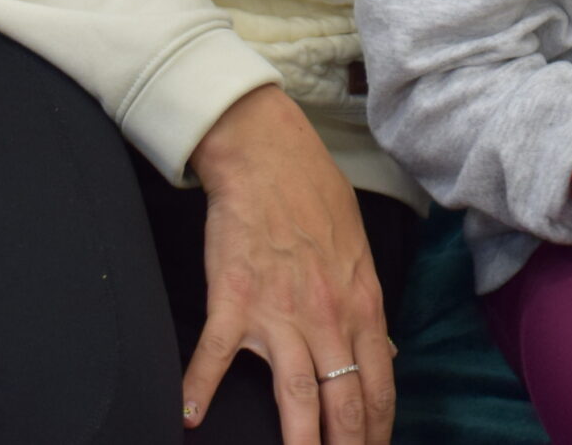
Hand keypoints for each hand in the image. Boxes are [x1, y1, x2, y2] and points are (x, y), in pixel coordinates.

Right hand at [185, 87, 395, 444]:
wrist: (266, 155)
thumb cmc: (313, 195)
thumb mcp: (358, 251)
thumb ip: (366, 306)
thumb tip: (383, 350)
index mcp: (361, 304)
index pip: (378, 385)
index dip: (377, 430)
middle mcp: (327, 316)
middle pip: (343, 403)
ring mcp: (280, 311)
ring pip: (296, 396)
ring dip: (299, 443)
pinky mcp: (232, 299)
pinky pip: (216, 355)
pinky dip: (199, 388)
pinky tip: (188, 416)